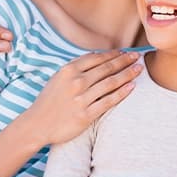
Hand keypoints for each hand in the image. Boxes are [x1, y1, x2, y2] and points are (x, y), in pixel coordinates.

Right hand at [15, 51, 142, 146]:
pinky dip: (122, 93)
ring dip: (128, 74)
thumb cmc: (49, 101)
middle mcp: (76, 82)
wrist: (37, 124)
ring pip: (111, 83)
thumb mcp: (58, 78)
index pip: (97, 58)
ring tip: (139, 69)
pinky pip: (109, 101)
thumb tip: (98, 58)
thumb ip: (76, 68)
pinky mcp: (86, 114)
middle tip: (137, 56)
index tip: (125, 52)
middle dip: (125, 61)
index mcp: (69, 70)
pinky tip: (132, 86)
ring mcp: (82, 98)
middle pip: (107, 68)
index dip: (113, 54)